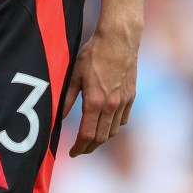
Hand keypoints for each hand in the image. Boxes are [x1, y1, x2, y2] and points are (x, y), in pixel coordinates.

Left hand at [62, 23, 139, 155]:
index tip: (72, 152)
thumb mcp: (75, 74)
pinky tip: (107, 123)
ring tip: (92, 138)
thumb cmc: (94, 53)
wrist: (119, 39)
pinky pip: (123, 119)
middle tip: (80, 149)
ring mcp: (123, 102)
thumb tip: (60, 117)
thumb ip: (68, 98)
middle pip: (101, 138)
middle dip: (89, 147)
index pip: (87, 135)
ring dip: (102, 138)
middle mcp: (111, 106)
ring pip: (113, 130)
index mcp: (95, 101)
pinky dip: (114, 126)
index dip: (79, 147)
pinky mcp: (131, 96)